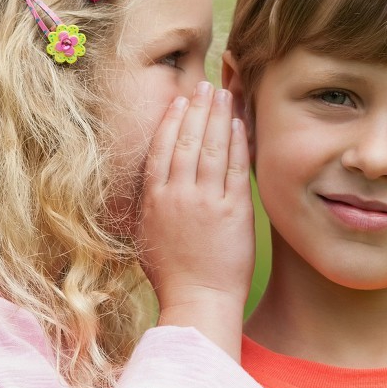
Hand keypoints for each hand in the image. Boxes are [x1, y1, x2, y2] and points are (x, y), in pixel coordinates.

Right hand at [140, 81, 253, 358]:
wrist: (198, 302)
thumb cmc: (172, 278)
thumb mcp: (147, 238)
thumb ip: (151, 207)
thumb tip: (154, 187)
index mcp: (154, 201)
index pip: (162, 149)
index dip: (171, 121)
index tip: (179, 101)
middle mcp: (178, 196)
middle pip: (187, 141)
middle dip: (196, 109)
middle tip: (205, 85)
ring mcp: (206, 202)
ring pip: (210, 148)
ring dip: (217, 117)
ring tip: (224, 94)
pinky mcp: (233, 211)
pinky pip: (234, 168)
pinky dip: (236, 143)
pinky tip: (239, 124)